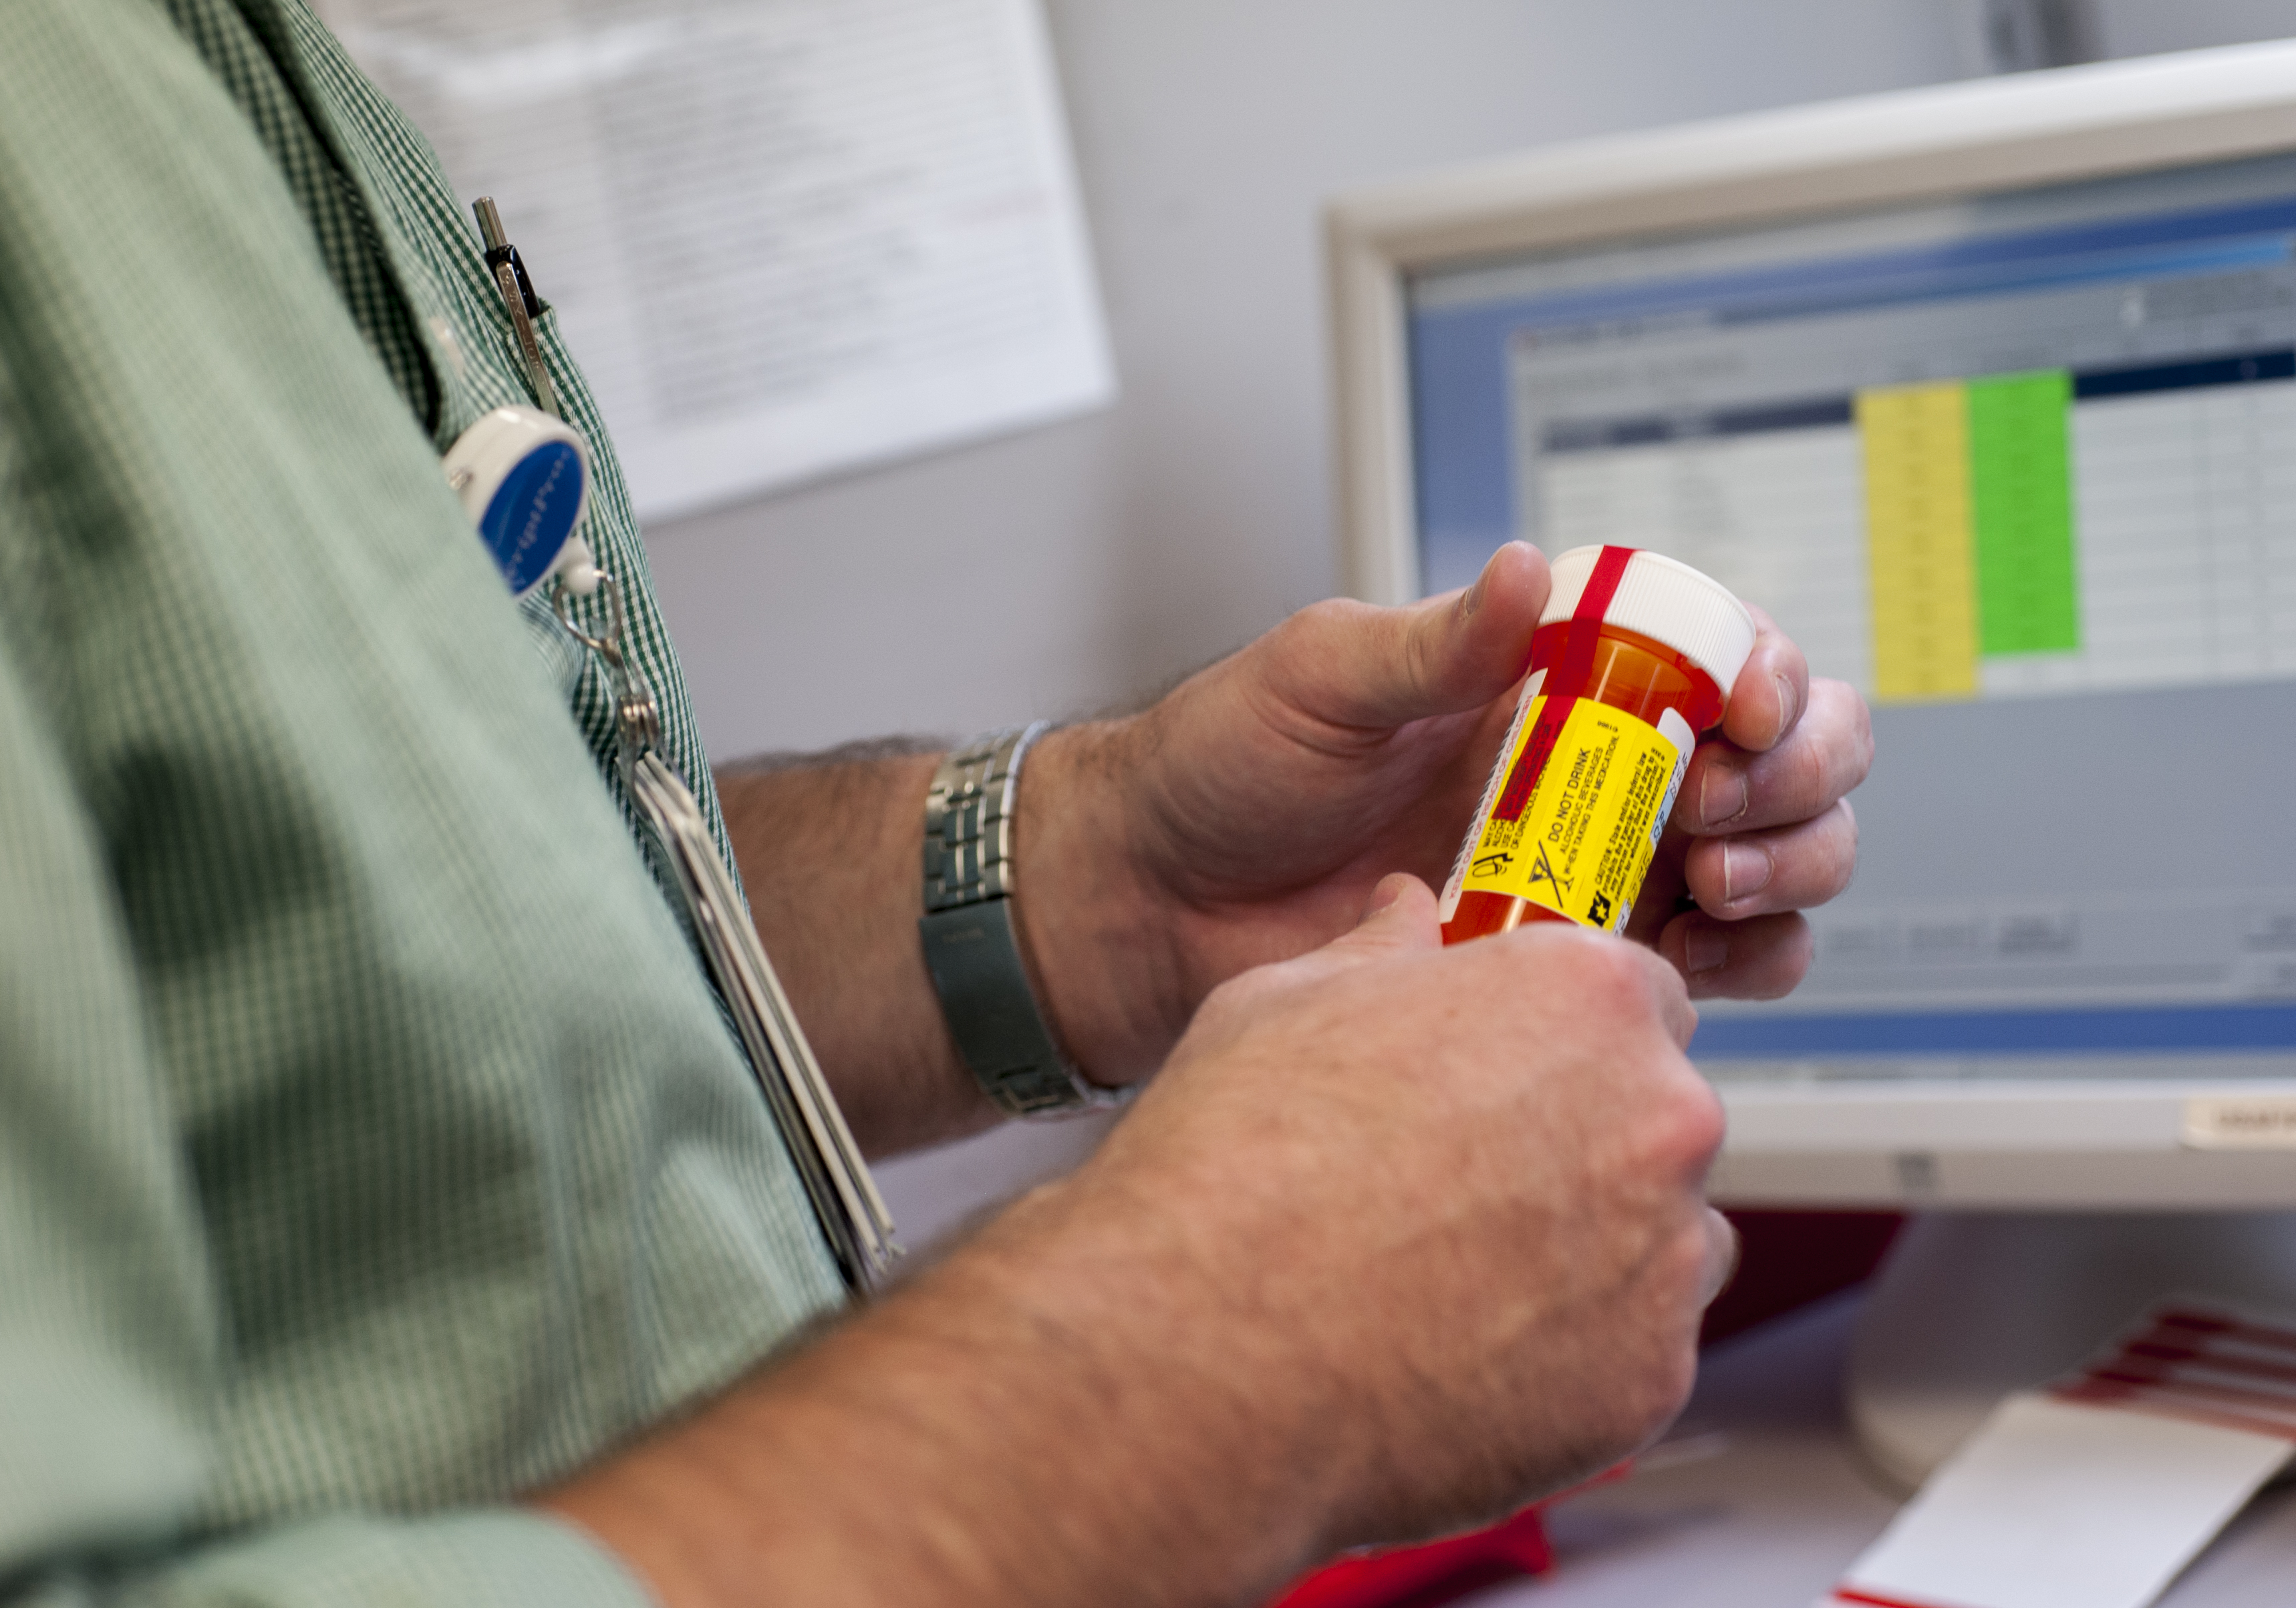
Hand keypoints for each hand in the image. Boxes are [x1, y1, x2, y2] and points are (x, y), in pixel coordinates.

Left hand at [1023, 541, 1869, 1080]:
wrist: (1158, 907)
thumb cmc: (1223, 770)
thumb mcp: (1320, 678)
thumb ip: (1433, 645)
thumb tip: (1522, 573)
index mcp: (1553, 677)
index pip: (1720, 648)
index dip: (1768, 670)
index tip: (1744, 709)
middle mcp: (1602, 767)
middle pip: (1788, 754)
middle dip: (1802, 774)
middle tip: (1725, 809)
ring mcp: (1603, 869)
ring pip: (1780, 862)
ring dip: (1792, 867)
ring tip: (1711, 888)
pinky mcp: (1581, 963)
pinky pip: (1719, 966)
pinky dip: (1744, 963)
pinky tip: (1685, 959)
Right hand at [1074, 874, 1731, 1547]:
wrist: (1206, 1355)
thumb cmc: (1235, 1168)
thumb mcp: (1285, 1001)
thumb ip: (1380, 953)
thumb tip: (1403, 916)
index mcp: (1584, 995)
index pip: (1636, 994)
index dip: (1562, 1032)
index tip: (1508, 1068)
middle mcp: (1658, 1117)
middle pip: (1655, 1116)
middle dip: (1578, 1140)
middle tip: (1459, 1182)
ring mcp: (1664, 1258)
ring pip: (1661, 1240)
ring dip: (1589, 1248)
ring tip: (1456, 1274)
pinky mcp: (1649, 1381)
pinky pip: (1634, 1351)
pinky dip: (1569, 1353)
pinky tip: (1460, 1348)